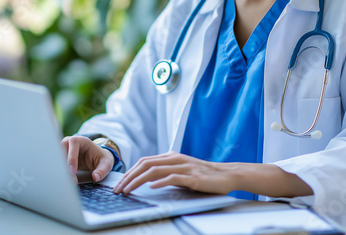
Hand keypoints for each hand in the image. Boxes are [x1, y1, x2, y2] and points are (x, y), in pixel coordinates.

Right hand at [61, 136, 113, 181]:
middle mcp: (71, 142)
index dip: (71, 157)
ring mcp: (64, 149)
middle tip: (68, 179)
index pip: (73, 143)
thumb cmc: (101, 159)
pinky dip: (59, 171)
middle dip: (63, 165)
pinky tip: (63, 179)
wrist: (97, 159)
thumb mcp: (106, 164)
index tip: (72, 172)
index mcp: (82, 140)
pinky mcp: (61, 157)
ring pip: (56, 157)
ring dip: (60, 169)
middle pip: (61, 150)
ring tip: (66, 181)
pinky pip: (56, 163)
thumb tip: (95, 177)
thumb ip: (102, 170)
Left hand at [113, 151, 234, 194]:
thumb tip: (146, 180)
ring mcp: (184, 166)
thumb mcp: (181, 170)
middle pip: (145, 164)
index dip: (129, 172)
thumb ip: (166, 171)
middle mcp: (175, 159)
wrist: (226, 174)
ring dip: (139, 180)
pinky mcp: (193, 176)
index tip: (120, 183)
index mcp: (171, 156)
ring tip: (129, 190)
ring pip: (155, 170)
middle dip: (129, 177)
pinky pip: (173, 177)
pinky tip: (152, 187)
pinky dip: (160, 181)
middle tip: (119, 189)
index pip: (144, 161)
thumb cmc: (203, 175)